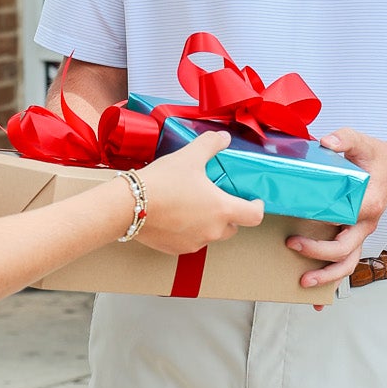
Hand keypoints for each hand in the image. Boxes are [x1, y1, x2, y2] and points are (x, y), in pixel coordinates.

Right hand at [136, 131, 263, 255]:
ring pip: (210, 235)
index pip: (254, 216)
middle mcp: (212, 231)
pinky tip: (175, 216)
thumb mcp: (190, 156)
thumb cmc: (163, 182)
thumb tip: (224, 138)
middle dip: (229, 215)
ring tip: (192, 206)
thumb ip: (211, 144)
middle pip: (232, 228)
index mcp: (222, 209)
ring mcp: (194, 242)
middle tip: (217, 199)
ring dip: (207, 224)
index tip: (254, 201)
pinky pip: (190, 241)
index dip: (257, 208)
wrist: (129, 205)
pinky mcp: (175, 249)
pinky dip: (188, 231)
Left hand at [285, 128, 386, 305]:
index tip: (304, 222)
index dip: (328, 222)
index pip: (351, 218)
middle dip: (318, 254)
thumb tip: (326, 142)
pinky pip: (346, 262)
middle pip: (346, 250)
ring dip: (327, 277)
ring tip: (303, 284)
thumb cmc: (376, 157)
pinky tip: (318, 299)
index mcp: (370, 201)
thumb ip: (344, 139)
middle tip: (292, 245)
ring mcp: (362, 233)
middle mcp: (367, 223)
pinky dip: (332, 281)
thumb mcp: (361, 141)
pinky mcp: (356, 237)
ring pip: (348, 264)